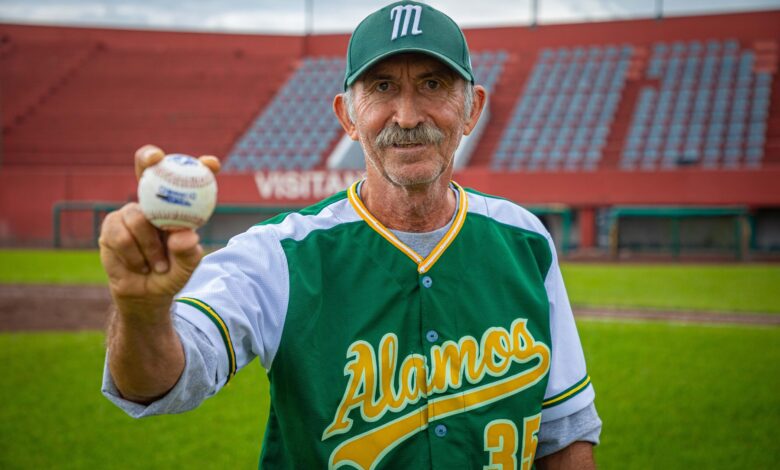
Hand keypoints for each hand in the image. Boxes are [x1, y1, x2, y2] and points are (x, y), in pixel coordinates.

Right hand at [99, 145, 220, 318]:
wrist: (146, 294)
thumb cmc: (173, 273)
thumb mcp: (187, 266)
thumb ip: (187, 252)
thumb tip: (185, 235)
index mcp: (176, 206)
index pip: (185, 179)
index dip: (198, 165)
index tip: (211, 163)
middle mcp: (151, 203)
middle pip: (145, 168)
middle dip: (148, 156)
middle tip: (156, 158)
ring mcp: (129, 212)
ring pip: (137, 217)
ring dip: (150, 246)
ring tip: (158, 266)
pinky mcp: (111, 226)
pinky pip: (121, 236)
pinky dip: (133, 255)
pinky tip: (140, 267)